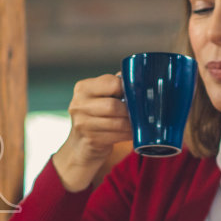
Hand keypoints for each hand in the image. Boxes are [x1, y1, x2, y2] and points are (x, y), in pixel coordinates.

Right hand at [52, 74, 130, 191]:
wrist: (79, 145)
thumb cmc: (95, 116)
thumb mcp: (99, 98)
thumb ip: (114, 86)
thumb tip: (139, 76)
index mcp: (83, 88)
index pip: (111, 83)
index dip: (127, 89)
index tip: (135, 94)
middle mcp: (79, 104)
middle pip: (113, 105)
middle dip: (130, 110)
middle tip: (141, 112)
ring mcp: (82, 124)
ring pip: (117, 122)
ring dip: (132, 124)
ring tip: (140, 122)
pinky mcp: (90, 139)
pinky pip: (117, 136)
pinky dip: (128, 134)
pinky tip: (132, 132)